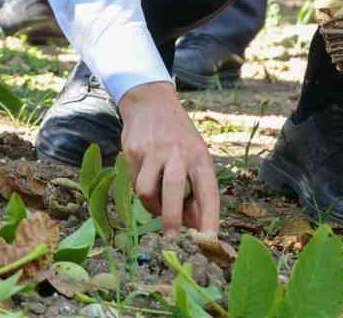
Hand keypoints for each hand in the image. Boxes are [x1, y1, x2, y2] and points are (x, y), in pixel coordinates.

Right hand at [117, 82, 219, 233]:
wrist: (151, 103)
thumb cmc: (179, 138)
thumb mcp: (195, 157)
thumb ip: (196, 190)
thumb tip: (194, 225)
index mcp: (199, 156)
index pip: (208, 191)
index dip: (209, 218)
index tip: (208, 240)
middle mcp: (178, 153)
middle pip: (174, 190)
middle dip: (172, 218)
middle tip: (172, 239)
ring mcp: (153, 151)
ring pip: (147, 191)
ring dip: (151, 206)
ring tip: (156, 202)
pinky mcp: (133, 152)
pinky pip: (134, 183)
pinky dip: (140, 190)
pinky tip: (146, 178)